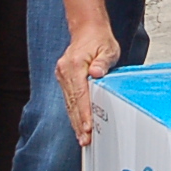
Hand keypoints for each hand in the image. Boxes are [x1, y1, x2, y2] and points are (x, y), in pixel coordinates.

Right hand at [57, 18, 121, 144]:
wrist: (87, 30)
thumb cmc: (99, 39)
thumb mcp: (107, 49)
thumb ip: (103, 62)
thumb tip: (97, 72)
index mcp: (75, 65)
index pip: (80, 94)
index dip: (84, 112)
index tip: (88, 126)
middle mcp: (65, 71)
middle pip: (73, 103)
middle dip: (79, 123)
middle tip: (86, 140)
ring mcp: (63, 76)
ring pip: (69, 104)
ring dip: (76, 122)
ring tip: (83, 138)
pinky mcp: (64, 80)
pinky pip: (69, 100)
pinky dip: (74, 113)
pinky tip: (79, 125)